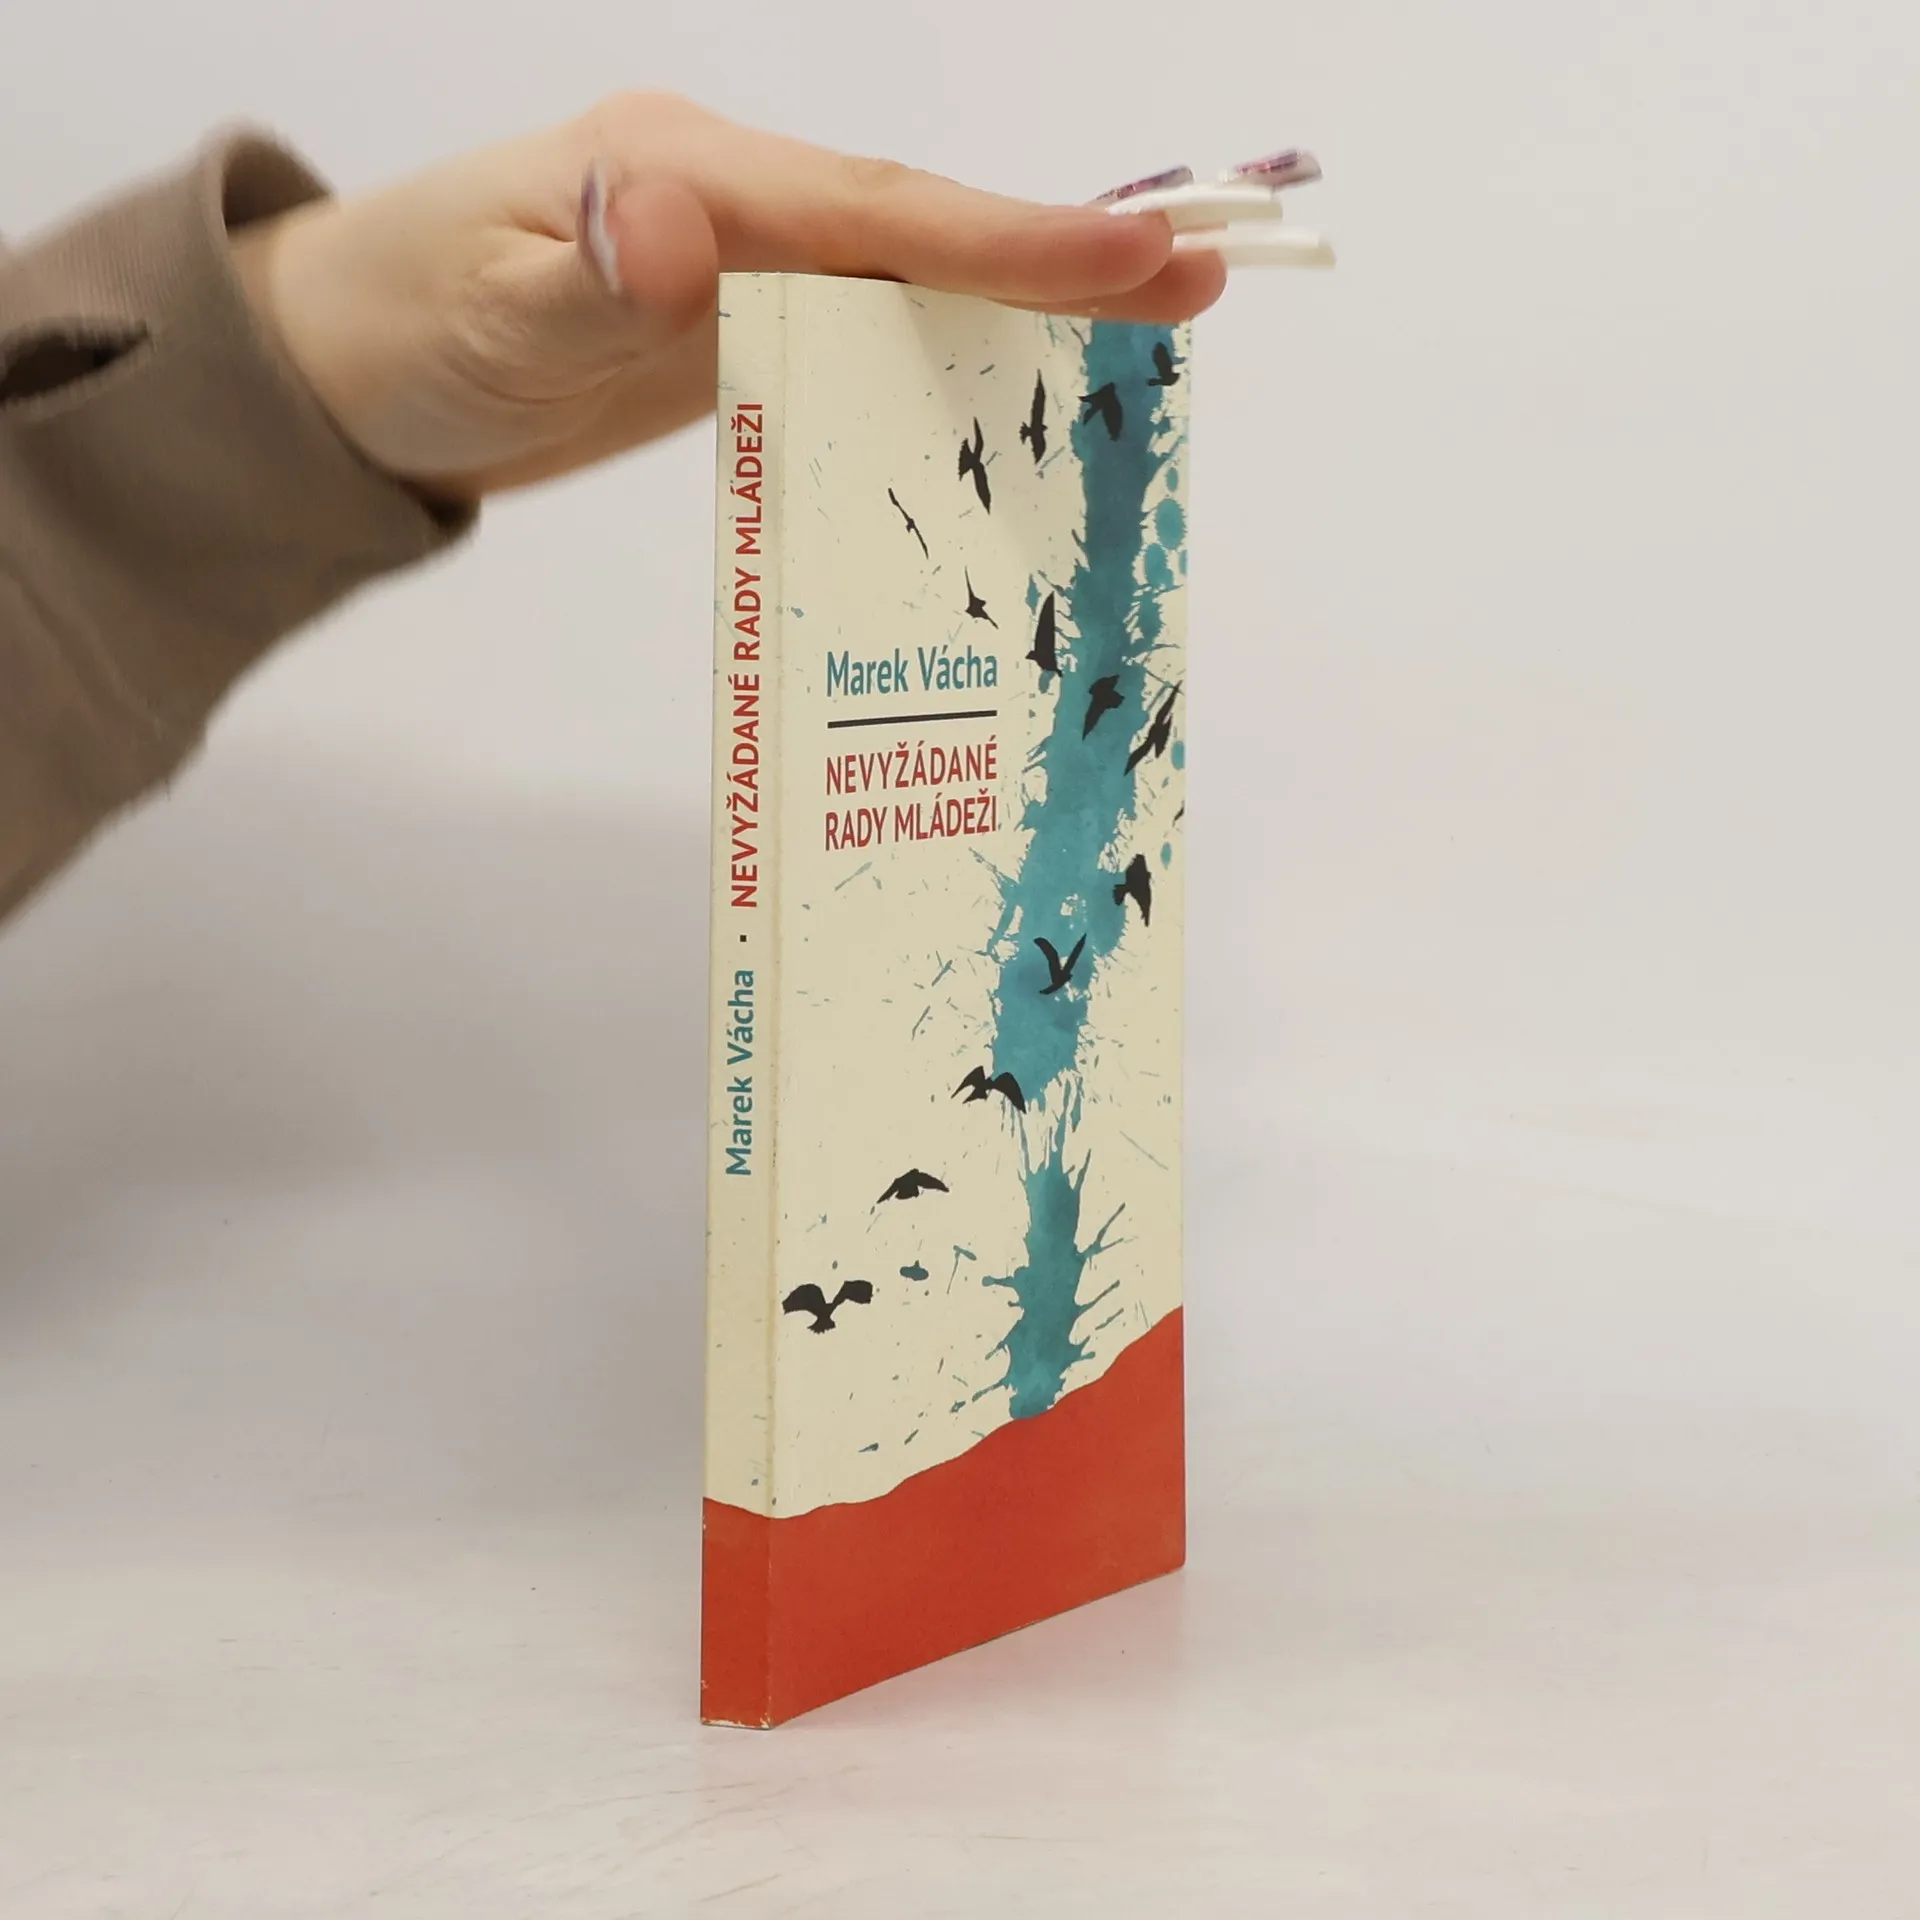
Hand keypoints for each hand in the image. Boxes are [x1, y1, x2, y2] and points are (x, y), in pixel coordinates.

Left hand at [231, 94, 1227, 499]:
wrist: (356, 364)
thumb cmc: (410, 323)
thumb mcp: (485, 306)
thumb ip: (587, 274)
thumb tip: (678, 227)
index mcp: (688, 175)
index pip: (874, 211)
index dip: (1008, 241)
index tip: (1137, 256)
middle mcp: (735, 205)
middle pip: (921, 230)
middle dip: (1060, 258)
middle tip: (1207, 274)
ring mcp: (742, 266)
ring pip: (907, 284)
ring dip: (1025, 308)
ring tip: (1150, 333)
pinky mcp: (740, 329)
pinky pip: (865, 342)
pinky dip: (947, 361)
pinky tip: (1010, 399)